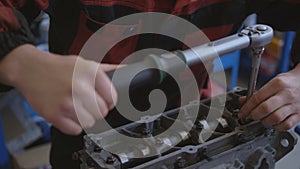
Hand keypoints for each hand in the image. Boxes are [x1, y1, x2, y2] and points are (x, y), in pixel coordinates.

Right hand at [0, 44, 116, 134]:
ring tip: (76, 107)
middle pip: (103, 112)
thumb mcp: (84, 62)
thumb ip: (107, 69)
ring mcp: (66, 102)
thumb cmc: (58, 67)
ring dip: (85, 117)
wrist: (29, 69)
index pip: (112, 98)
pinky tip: (67, 112)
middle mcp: (79, 87)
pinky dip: (73, 124)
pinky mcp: (54, 114)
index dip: (109, 101)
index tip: (104, 101)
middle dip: (97, 109)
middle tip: (88, 103)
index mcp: (90, 72)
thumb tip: (126, 71)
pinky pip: (75, 129)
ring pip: (90, 122)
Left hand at [239, 63, 299, 130]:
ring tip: (263, 119)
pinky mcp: (299, 115)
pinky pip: (286, 125)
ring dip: (265, 122)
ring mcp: (294, 105)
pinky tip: (274, 123)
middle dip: (254, 115)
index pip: (257, 98)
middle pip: (265, 109)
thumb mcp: (273, 82)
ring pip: (275, 118)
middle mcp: (286, 94)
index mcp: (277, 84)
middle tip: (252, 116)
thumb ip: (258, 92)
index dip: (246, 107)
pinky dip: (277, 127)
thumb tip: (243, 101)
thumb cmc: (288, 82)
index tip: (242, 113)